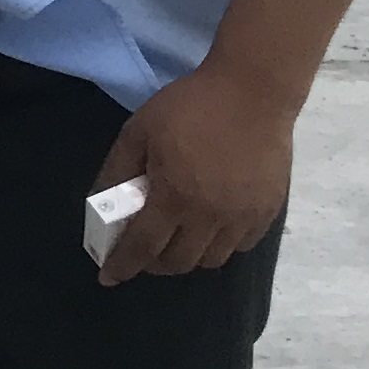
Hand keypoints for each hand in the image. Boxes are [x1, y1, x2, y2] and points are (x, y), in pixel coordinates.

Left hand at [91, 64, 294, 284]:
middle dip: (154, 263)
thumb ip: (117, 169)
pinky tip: (212, 228)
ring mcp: (242, 217)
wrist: (254, 90)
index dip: (123, 266)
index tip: (108, 278)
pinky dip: (221, 245)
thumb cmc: (191, 105)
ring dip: (188, 256)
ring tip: (178, 239)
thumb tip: (101, 202)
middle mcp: (209, 217)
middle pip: (178, 262)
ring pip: (211, 260)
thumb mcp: (139, 130)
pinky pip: (241, 246)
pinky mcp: (267, 211)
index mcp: (174, 197)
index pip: (143, 248)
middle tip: (144, 250)